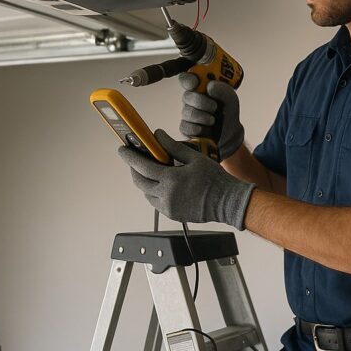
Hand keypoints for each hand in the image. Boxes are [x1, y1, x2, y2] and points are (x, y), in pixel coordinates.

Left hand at [117, 129, 255, 229]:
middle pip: (140, 182)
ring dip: (144, 182)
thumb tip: (158, 135)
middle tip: (134, 160)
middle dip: (134, 170)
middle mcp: (166, 195)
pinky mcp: (172, 215)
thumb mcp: (194, 158)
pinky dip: (153, 192)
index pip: (142, 167)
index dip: (130, 157)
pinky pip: (155, 203)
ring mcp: (168, 207)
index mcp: (171, 179)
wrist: (227, 202)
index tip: (123, 150)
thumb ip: (173, 146)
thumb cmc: (214, 179)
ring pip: (146, 193)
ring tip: (148, 171)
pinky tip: (160, 184)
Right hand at [178, 74, 243, 159]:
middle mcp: (192, 98)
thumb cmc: (227, 113)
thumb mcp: (231, 99)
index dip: (189, 79)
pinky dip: (198, 128)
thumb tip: (210, 86)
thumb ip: (224, 90)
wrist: (229, 134)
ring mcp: (187, 113)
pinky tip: (206, 129)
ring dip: (203, 117)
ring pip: (187, 112)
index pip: (187, 78)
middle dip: (201, 102)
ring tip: (213, 120)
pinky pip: (185, 126)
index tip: (196, 83)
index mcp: (201, 87)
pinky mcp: (185, 127)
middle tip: (214, 107)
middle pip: (187, 96)